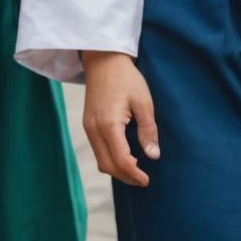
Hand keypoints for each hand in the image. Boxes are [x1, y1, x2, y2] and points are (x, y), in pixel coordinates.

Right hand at [82, 50, 159, 186]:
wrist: (103, 60)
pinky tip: (125, 156)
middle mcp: (94, 128)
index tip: (147, 180)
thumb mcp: (143, 102)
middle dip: (125, 177)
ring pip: (100, 159)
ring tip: (136, 170)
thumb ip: (148, 130)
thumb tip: (153, 156)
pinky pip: (97, 150)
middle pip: (107, 165)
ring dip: (117, 169)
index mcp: (108, 124)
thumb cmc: (125, 78)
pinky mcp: (87, 124)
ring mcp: (88, 126)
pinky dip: (110, 158)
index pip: (120, 160)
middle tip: (143, 180)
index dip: (134, 174)